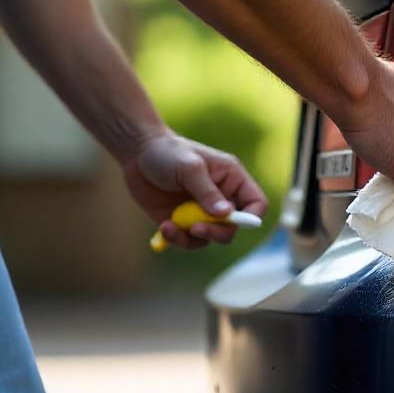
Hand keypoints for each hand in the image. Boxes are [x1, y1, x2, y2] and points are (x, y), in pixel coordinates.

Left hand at [122, 132, 267, 249]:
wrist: (137, 153)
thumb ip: (207, 192)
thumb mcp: (189, 168)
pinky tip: (164, 227)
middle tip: (196, 228)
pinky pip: (188, 240)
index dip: (252, 216)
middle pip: (233, 227)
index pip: (256, 203)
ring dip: (191, 238)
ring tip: (169, 226)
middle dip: (216, 232)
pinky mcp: (182, 222)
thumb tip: (226, 214)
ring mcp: (201, 212)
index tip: (235, 221)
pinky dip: (177, 239)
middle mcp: (220, 198)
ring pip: (209, 238)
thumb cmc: (167, 152)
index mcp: (231, 179)